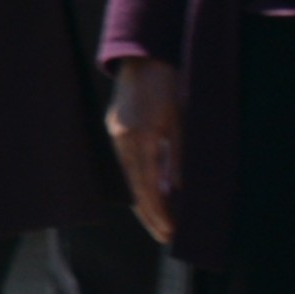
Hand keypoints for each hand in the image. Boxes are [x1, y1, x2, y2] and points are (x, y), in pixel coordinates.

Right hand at [105, 58, 182, 244]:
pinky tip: (151, 193)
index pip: (147, 188)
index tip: (170, 232)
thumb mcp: (179, 120)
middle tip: (165, 237)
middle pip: (135, 189)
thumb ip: (177, 154)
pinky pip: (126, 164)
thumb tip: (176, 188)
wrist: (143, 57)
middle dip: (151, 215)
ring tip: (160, 222)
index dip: (159, 213)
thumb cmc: (167, 85)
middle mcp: (122, 141)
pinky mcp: (115, 130)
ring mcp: (115, 135)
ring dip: (145, 201)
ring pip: (129, 179)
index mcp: (139, 139)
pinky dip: (138, 182)